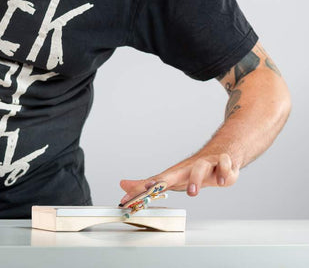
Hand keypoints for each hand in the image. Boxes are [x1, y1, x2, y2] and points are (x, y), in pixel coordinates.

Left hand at [119, 153, 239, 204]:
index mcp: (176, 175)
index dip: (143, 188)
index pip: (156, 182)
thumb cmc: (192, 170)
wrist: (220, 153)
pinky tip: (221, 181)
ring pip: (199, 168)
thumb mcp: (171, 179)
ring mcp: (206, 164)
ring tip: (192, 193)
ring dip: (195, 180)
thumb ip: (146, 185)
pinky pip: (223, 165)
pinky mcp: (223, 163)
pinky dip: (223, 173)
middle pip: (173, 174)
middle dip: (163, 181)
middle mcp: (188, 168)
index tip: (132, 195)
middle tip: (154, 188)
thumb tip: (123, 186)